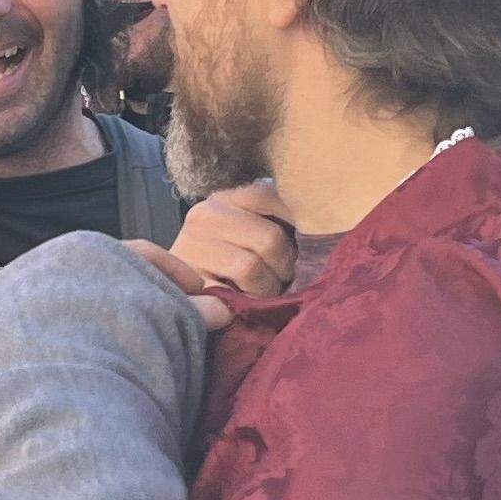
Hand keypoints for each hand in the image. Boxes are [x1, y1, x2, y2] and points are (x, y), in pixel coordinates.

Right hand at [144, 184, 296, 300]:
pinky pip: (235, 294)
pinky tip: (248, 302)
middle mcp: (204, 215)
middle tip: (282, 279)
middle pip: (270, 238)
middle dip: (284, 265)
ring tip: (263, 292)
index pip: (271, 197)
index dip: (298, 223)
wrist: (180, 295)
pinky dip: (250, 302)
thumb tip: (320, 226)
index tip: (304, 244)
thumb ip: (273, 222)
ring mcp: (192, 248)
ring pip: (252, 267)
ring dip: (268, 288)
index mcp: (223, 199)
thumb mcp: (247, 233)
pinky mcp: (189, 281)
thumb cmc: (226, 265)